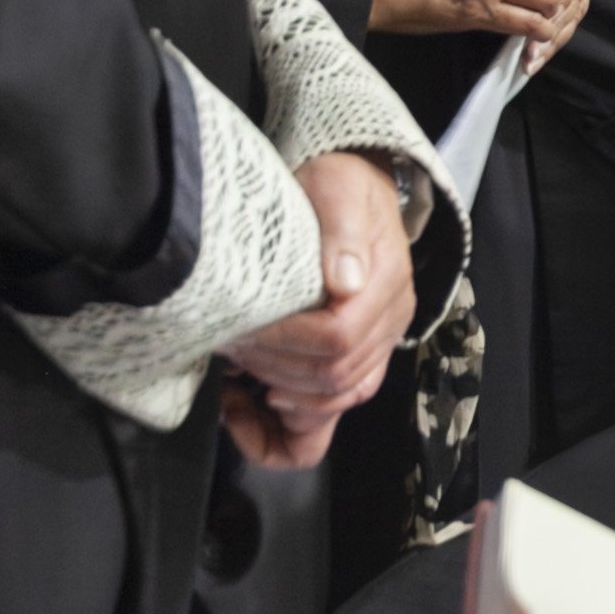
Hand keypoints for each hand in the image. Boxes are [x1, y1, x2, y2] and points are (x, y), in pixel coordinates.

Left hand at [218, 152, 411, 468]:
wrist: (353, 190)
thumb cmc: (339, 187)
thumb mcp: (338, 189)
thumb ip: (342, 231)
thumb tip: (343, 281)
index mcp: (386, 287)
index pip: (337, 337)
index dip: (283, 342)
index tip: (239, 329)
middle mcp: (388, 325)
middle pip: (334, 376)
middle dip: (272, 367)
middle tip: (226, 345)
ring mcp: (376, 346)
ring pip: (337, 401)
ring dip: (279, 396)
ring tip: (237, 372)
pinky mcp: (358, 360)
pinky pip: (333, 414)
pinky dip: (291, 425)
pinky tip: (253, 407)